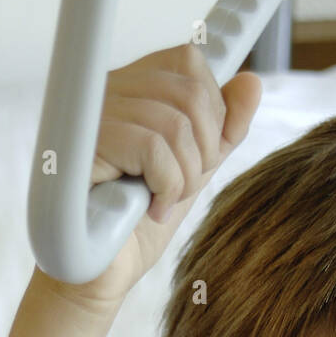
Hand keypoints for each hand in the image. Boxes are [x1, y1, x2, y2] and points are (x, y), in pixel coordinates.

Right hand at [38, 41, 261, 316]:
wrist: (99, 274)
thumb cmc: (136, 226)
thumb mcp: (193, 172)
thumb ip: (223, 131)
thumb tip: (252, 82)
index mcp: (131, 88)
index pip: (188, 61)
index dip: (210, 113)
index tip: (196, 158)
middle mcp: (106, 88)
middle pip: (190, 91)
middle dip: (202, 151)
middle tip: (178, 188)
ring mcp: (90, 113)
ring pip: (175, 123)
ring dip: (182, 177)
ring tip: (160, 202)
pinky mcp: (83, 143)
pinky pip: (152, 146)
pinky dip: (165, 186)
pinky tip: (148, 207)